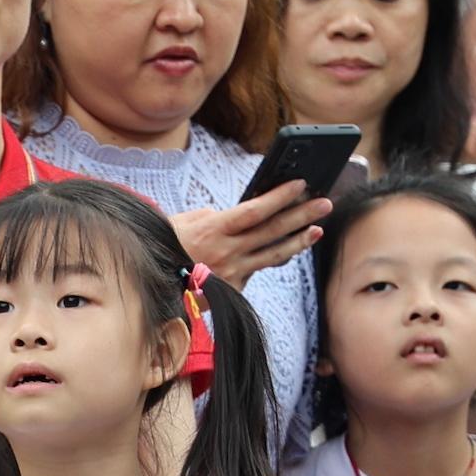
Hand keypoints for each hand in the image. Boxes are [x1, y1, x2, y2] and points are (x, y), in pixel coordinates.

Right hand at [170, 181, 329, 283]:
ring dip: (298, 241)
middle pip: (272, 231)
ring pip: (273, 256)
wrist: (151, 288)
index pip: (255, 210)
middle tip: (325, 204)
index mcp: (213, 231)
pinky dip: (270, 260)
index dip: (280, 197)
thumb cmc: (165, 248)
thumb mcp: (183, 224)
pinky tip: (287, 250)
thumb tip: (235, 215)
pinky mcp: (233, 291)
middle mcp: (227, 252)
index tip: (301, 184)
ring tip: (317, 229)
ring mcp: (232, 274)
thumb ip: (212, 217)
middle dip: (302, 215)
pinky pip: (256, 271)